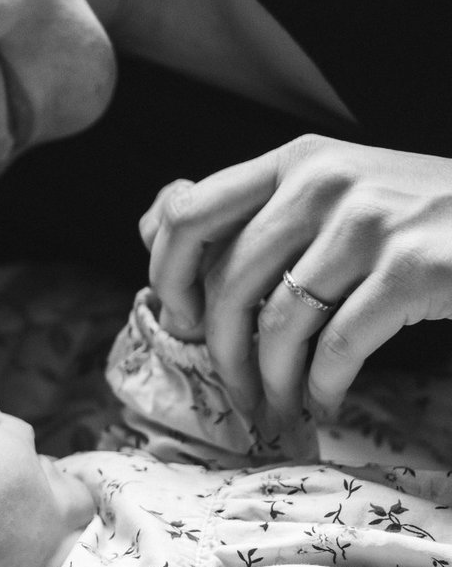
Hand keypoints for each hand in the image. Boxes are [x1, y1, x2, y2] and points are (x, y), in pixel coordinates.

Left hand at [140, 134, 451, 423]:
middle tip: (236, 391)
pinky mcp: (411, 269)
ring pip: (280, 322)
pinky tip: (327, 401)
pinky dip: (324, 387)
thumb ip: (249, 208)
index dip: (168, 276)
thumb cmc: (416, 217)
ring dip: (273, 381)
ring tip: (282, 405)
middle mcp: (324, 181)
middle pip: (229, 282)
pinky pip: (338, 346)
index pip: (190, 212)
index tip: (179, 321)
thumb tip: (150, 225)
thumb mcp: (329, 192)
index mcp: (294, 161)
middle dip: (222, 352)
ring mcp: (370, 223)